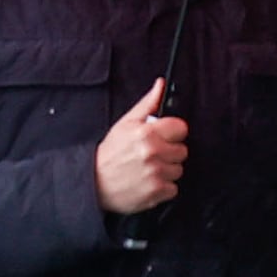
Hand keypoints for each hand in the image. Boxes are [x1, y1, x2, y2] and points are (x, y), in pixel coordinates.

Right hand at [94, 77, 187, 214]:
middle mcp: (153, 152)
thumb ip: (148, 104)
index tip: (164, 137)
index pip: (181, 128)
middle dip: (170, 152)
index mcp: (147, 132)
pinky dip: (163, 187)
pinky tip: (149, 182)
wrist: (94, 183)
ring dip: (167, 170)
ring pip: (178, 169)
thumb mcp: (126, 124)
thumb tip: (161, 85)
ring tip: (149, 169)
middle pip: (182, 151)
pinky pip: (173, 188)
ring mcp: (155, 173)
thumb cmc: (110, 153)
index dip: (173, 133)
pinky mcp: (156, 191)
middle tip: (152, 155)